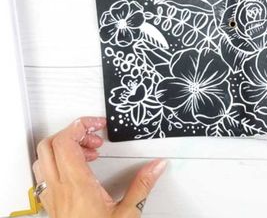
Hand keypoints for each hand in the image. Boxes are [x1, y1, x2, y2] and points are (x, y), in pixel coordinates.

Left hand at [32, 117, 166, 217]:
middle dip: (72, 133)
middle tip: (94, 138)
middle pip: (49, 144)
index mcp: (77, 185)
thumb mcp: (128, 213)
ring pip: (43, 158)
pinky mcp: (51, 204)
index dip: (80, 125)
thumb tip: (156, 165)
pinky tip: (78, 170)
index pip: (65, 142)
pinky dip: (58, 163)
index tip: (98, 126)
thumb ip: (142, 185)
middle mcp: (58, 188)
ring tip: (88, 152)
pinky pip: (44, 174)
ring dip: (63, 147)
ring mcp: (52, 196)